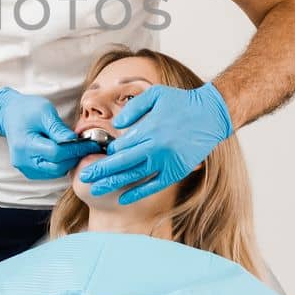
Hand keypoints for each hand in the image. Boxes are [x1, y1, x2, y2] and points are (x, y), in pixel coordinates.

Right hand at [0, 88, 100, 179]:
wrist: (11, 115)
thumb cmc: (27, 110)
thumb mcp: (44, 111)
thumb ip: (59, 128)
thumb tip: (75, 142)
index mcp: (24, 144)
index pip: (56, 153)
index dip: (76, 149)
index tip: (91, 143)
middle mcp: (23, 161)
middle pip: (57, 167)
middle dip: (74, 157)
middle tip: (86, 146)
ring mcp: (25, 168)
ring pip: (55, 172)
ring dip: (68, 161)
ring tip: (75, 147)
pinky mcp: (29, 171)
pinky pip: (50, 172)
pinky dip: (60, 164)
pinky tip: (64, 152)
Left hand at [79, 83, 233, 203]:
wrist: (211, 115)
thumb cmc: (181, 102)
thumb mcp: (155, 95)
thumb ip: (134, 108)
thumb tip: (117, 125)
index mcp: (150, 129)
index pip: (121, 145)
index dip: (107, 152)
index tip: (97, 155)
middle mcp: (157, 148)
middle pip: (122, 163)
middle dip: (100, 171)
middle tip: (83, 178)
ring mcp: (167, 162)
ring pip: (134, 176)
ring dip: (113, 184)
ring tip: (95, 190)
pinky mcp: (176, 171)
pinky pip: (153, 186)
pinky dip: (137, 193)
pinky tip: (123, 199)